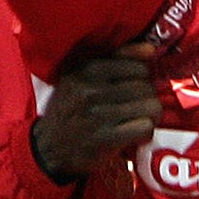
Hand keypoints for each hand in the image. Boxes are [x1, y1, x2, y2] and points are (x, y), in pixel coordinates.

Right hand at [30, 46, 163, 183]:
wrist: (47, 148)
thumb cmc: (72, 108)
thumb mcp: (83, 76)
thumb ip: (118, 58)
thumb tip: (150, 50)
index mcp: (87, 69)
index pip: (138, 66)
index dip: (140, 79)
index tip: (131, 89)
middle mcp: (91, 90)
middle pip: (146, 87)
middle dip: (145, 99)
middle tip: (132, 109)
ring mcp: (98, 115)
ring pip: (151, 105)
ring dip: (148, 116)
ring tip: (135, 121)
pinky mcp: (104, 138)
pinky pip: (146, 126)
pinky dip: (145, 132)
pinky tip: (133, 135)